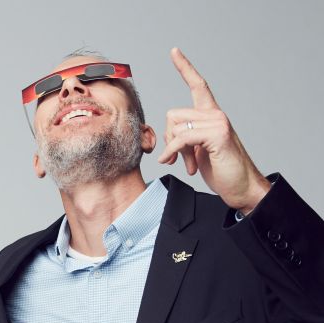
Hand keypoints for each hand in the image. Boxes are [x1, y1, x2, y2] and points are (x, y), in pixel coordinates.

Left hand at [156, 47, 269, 213]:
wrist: (241, 186)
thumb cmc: (220, 169)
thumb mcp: (197, 149)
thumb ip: (184, 136)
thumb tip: (167, 136)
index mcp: (211, 114)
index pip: (197, 85)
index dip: (185, 68)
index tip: (174, 51)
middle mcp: (215, 114)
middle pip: (172, 115)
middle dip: (169, 139)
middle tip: (177, 158)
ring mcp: (218, 122)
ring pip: (175, 127)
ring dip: (174, 150)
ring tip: (187, 164)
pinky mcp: (218, 134)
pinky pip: (181, 138)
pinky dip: (173, 152)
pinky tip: (175, 163)